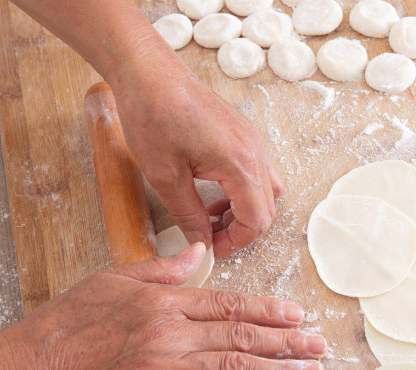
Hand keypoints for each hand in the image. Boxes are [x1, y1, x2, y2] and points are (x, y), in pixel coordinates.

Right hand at [8, 243, 324, 369]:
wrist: (34, 366)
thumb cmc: (68, 322)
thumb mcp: (114, 278)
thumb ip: (162, 268)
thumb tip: (198, 252)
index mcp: (167, 301)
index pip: (229, 302)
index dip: (268, 308)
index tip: (296, 314)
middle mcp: (174, 332)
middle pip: (242, 333)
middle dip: (287, 340)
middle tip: (319, 345)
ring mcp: (167, 369)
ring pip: (235, 367)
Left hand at [109, 47, 283, 257]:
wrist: (148, 73)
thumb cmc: (153, 116)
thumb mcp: (166, 177)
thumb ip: (189, 215)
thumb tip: (201, 241)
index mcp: (241, 164)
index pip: (257, 219)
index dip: (237, 242)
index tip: (214, 249)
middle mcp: (255, 151)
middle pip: (267, 208)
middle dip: (242, 228)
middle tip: (210, 235)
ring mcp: (252, 139)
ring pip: (267, 190)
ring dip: (244, 209)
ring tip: (210, 212)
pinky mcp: (242, 132)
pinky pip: (257, 170)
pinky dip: (242, 188)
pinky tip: (213, 189)